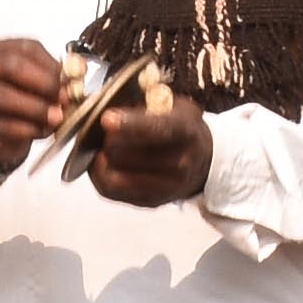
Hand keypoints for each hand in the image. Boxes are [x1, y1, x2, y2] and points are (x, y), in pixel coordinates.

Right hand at [0, 36, 68, 180]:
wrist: (3, 135)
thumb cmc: (24, 100)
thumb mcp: (43, 83)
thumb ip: (61, 74)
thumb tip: (80, 68)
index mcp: (1, 52)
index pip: (26, 49)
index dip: (52, 64)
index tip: (72, 80)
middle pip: (9, 67)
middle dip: (42, 82)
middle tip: (64, 97)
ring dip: (34, 107)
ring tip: (57, 117)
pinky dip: (24, 129)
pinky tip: (42, 131)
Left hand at [84, 93, 210, 210]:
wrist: (203, 160)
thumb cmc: (182, 128)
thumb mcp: (174, 105)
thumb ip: (147, 102)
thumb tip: (113, 100)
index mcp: (186, 132)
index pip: (157, 130)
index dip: (129, 125)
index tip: (107, 119)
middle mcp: (180, 163)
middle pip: (128, 155)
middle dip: (108, 140)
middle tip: (104, 131)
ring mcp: (166, 187)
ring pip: (114, 176)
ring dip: (101, 158)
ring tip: (102, 146)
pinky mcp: (150, 201)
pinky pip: (111, 190)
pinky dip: (99, 174)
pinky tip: (101, 161)